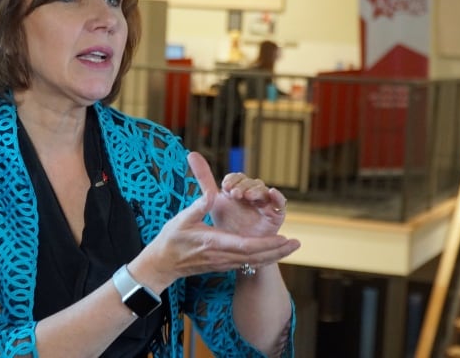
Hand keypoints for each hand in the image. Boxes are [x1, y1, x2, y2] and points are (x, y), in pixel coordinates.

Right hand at [133, 152, 298, 289]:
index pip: (246, 246)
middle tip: (297, 243)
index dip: (266, 244)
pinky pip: (247, 263)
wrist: (162, 264)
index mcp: (215, 243)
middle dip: (278, 251)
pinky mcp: (222, 264)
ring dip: (274, 255)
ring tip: (291, 247)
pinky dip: (262, 257)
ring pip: (254, 261)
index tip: (282, 237)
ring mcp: (223, 262)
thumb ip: (199, 206)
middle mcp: (222, 256)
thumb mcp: (182, 219)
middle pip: (256, 257)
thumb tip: (213, 193)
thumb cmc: (171, 239)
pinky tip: (273, 252)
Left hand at [187, 152, 286, 237]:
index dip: (233, 180)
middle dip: (243, 186)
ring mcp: (265, 205)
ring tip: (247, 196)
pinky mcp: (275, 217)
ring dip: (256, 191)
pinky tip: (272, 193)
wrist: (235, 250)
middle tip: (234, 193)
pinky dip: (278, 197)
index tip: (225, 186)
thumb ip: (204, 177)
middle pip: (251, 183)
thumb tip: (192, 153)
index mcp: (238, 189)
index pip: (238, 178)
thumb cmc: (225, 223)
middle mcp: (253, 194)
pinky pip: (280, 205)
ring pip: (264, 191)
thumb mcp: (212, 200)